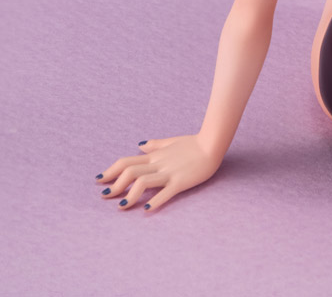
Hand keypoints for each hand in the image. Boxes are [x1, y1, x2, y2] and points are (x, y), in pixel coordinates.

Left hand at [96, 134, 222, 211]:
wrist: (213, 143)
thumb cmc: (194, 142)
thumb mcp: (172, 141)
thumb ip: (155, 145)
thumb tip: (139, 145)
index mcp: (155, 155)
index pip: (127, 161)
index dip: (111, 171)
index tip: (99, 180)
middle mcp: (159, 163)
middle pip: (130, 172)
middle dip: (115, 185)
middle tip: (105, 197)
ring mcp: (170, 172)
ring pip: (143, 182)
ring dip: (130, 195)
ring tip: (121, 207)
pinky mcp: (181, 181)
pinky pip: (166, 191)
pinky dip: (155, 200)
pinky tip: (146, 209)